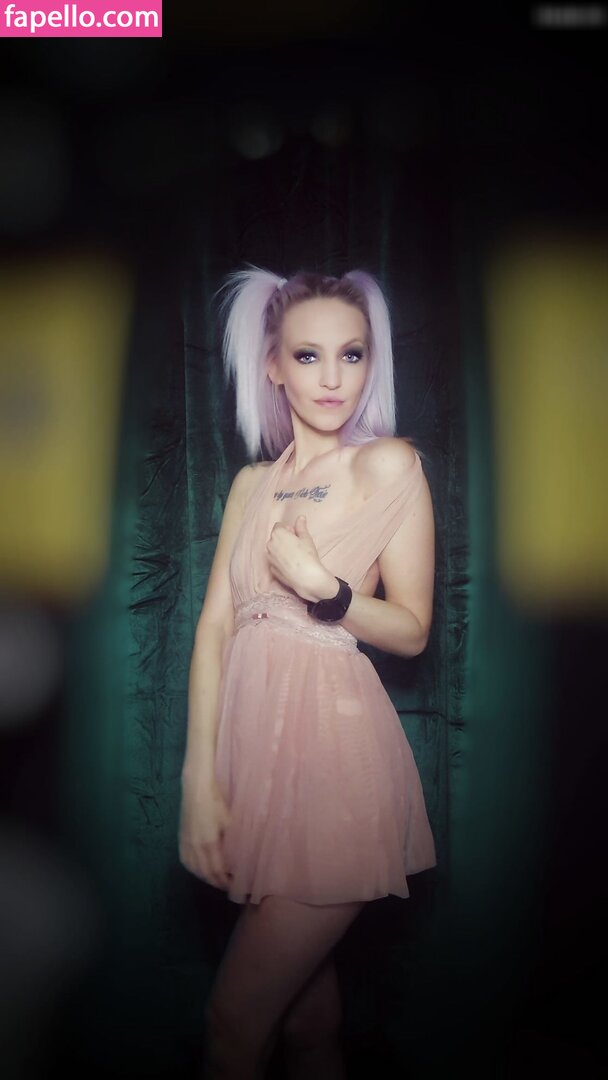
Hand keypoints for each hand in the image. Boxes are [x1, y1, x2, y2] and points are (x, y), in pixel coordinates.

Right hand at [179, 775, 232, 890]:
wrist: (196, 788)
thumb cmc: (216, 802)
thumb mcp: (229, 821)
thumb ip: (234, 839)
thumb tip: (243, 853)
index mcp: (209, 843)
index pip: (217, 870)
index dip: (225, 880)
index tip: (234, 885)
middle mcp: (195, 846)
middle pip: (205, 872)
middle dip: (216, 882)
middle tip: (227, 886)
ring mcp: (186, 842)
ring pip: (193, 868)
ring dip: (204, 877)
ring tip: (215, 880)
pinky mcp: (181, 838)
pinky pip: (185, 860)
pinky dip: (192, 869)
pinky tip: (198, 869)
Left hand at [266, 515, 335, 601]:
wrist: (306, 577)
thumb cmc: (307, 555)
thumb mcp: (306, 538)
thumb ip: (301, 526)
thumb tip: (300, 517)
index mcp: (277, 534)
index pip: (279, 526)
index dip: (289, 530)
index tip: (296, 536)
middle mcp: (269, 544)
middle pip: (275, 537)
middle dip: (284, 539)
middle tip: (297, 546)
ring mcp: (269, 557)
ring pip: (274, 549)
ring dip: (281, 549)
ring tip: (294, 556)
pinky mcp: (271, 568)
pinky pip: (275, 560)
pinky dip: (280, 560)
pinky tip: (291, 565)